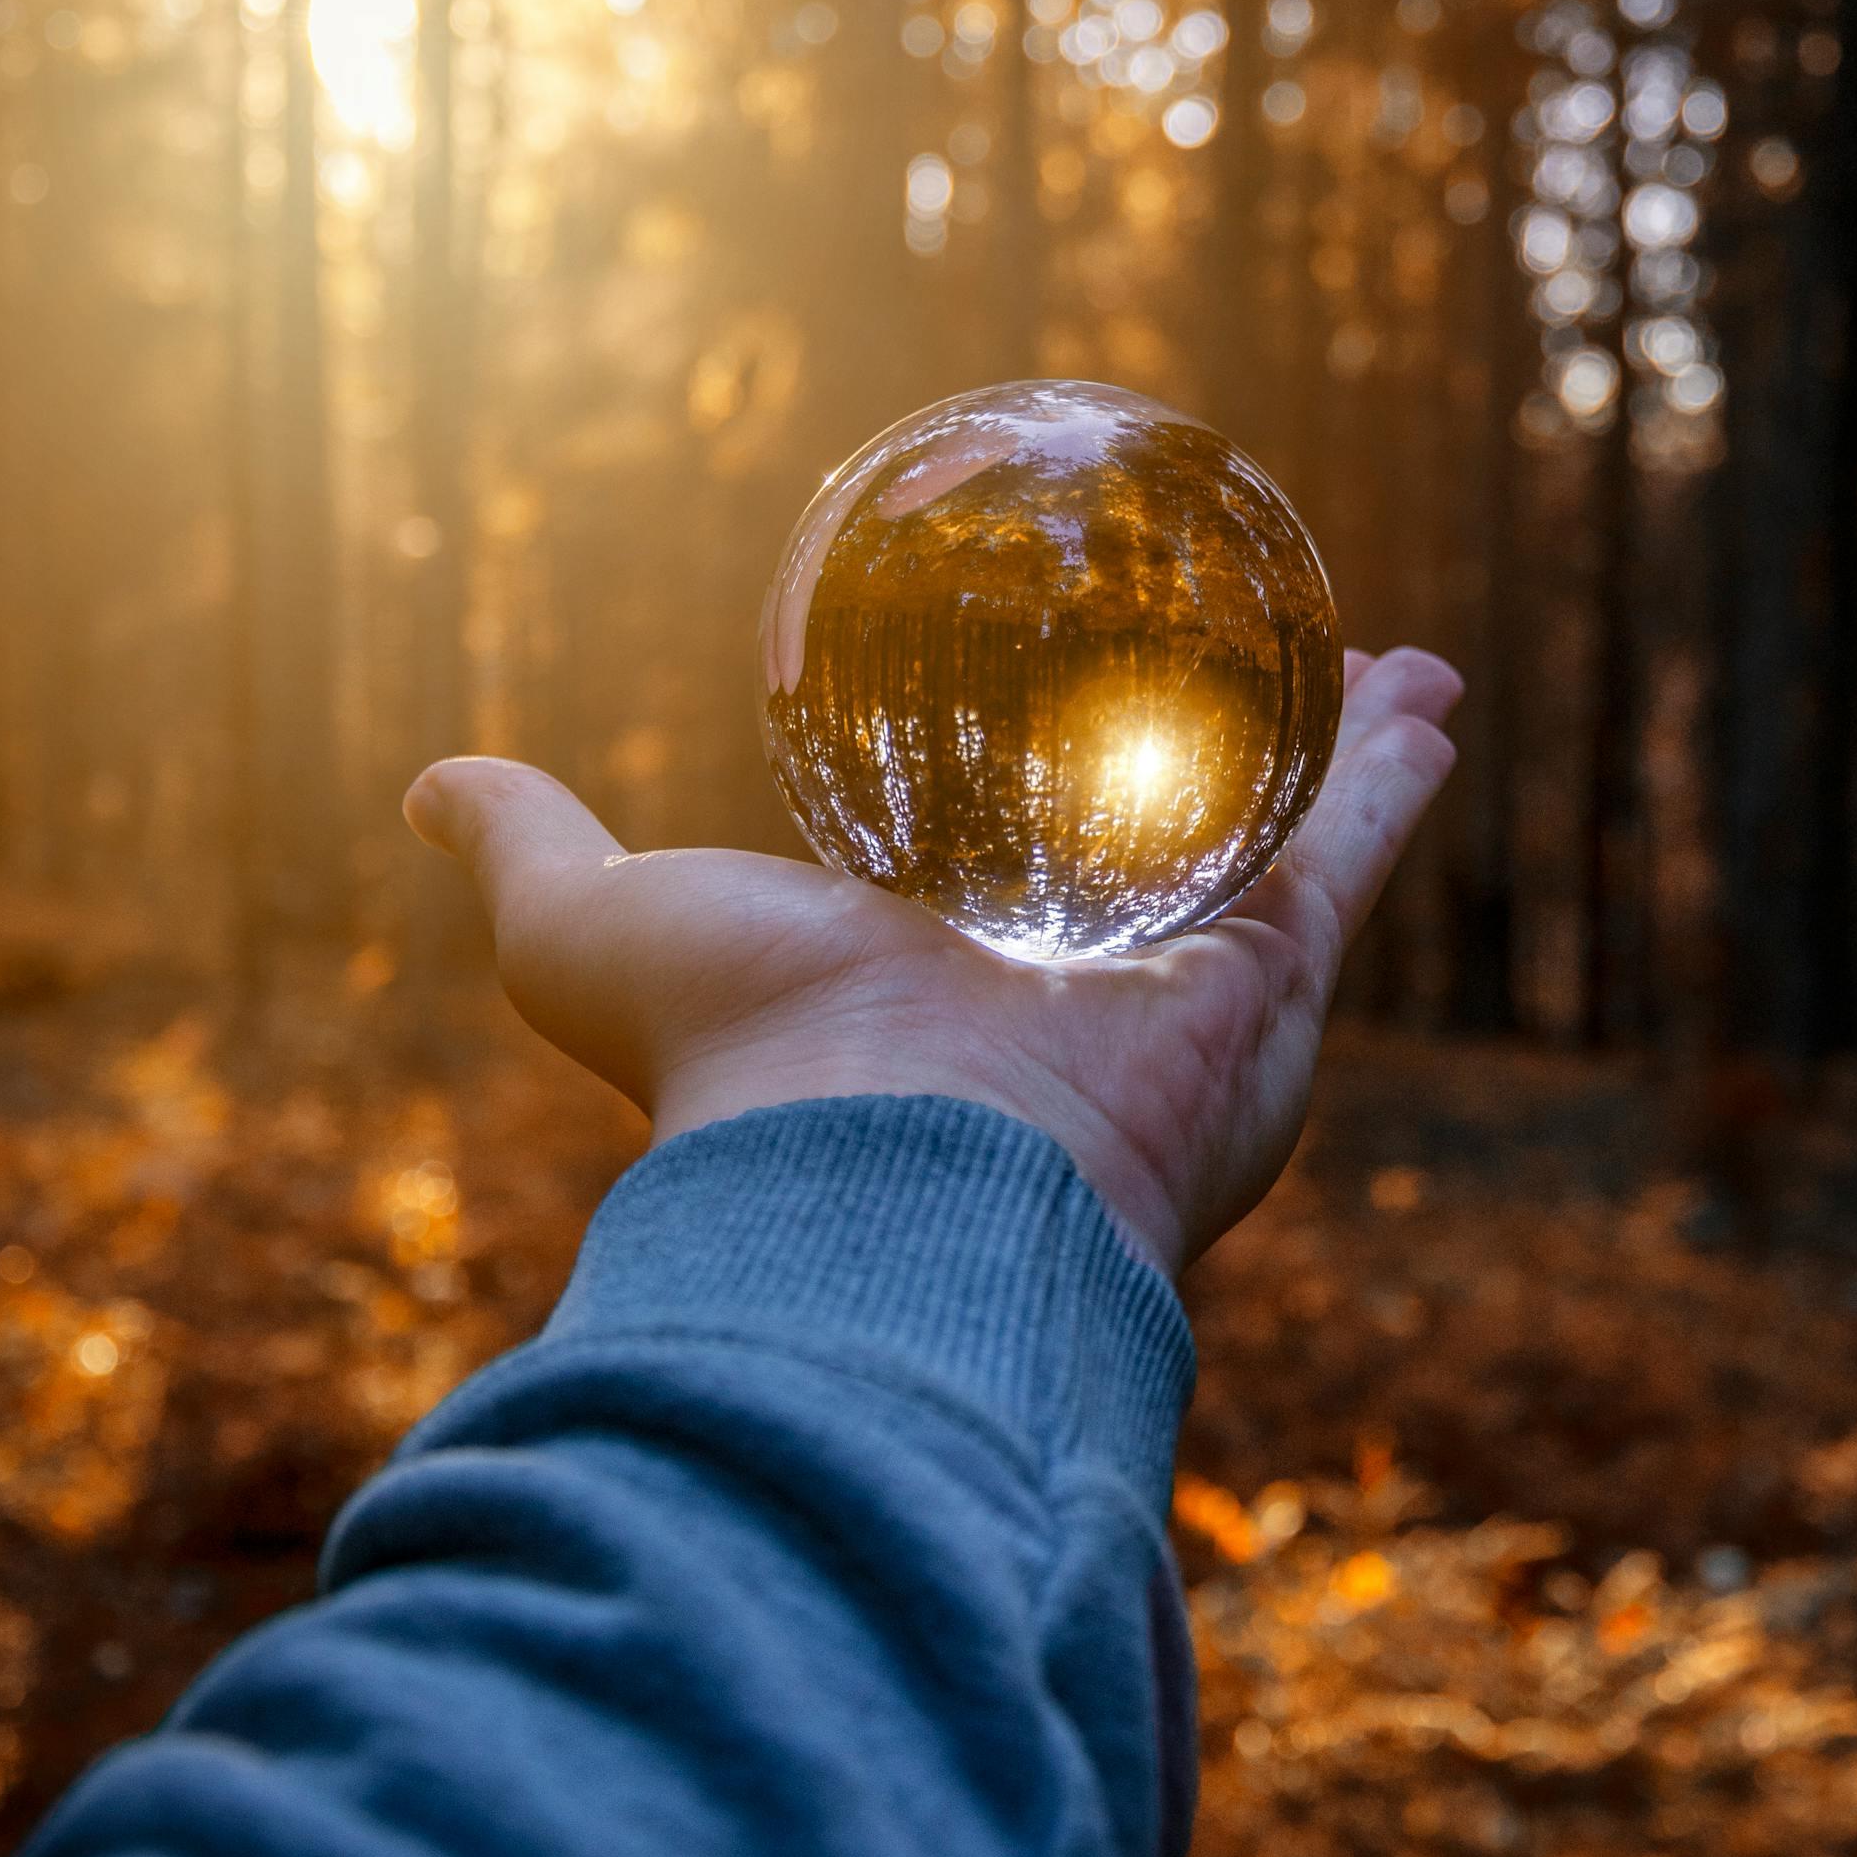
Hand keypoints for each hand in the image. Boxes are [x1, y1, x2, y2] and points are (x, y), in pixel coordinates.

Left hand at [406, 647, 1459, 1279]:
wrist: (883, 1178)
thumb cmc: (739, 1071)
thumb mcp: (598, 935)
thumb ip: (532, 854)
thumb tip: (432, 784)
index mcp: (951, 993)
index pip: (1016, 868)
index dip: (1046, 799)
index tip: (1057, 730)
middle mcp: (1087, 999)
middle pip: (1180, 854)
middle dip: (1230, 782)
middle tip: (1263, 691)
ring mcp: (1191, 990)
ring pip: (1283, 842)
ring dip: (1339, 759)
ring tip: (1388, 678)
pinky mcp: (1272, 975)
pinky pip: (1349, 848)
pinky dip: (1390, 772)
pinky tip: (1424, 698)